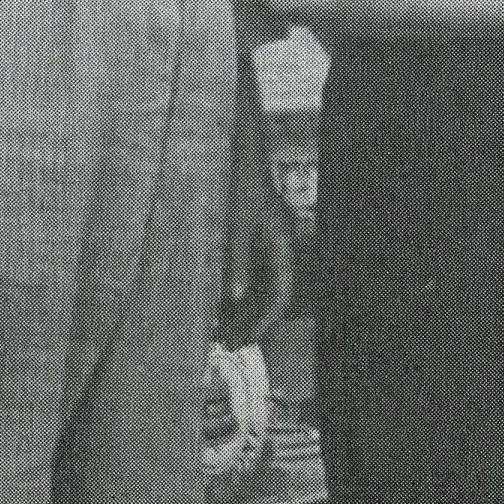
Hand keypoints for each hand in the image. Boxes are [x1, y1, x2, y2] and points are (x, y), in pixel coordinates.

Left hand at [223, 181, 295, 344]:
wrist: (242, 158)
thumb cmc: (241, 186)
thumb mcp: (236, 226)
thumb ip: (238, 263)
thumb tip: (236, 299)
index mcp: (283, 246)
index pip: (281, 294)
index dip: (266, 321)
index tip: (249, 341)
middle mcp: (280, 249)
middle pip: (271, 295)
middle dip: (252, 322)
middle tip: (230, 345)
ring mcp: (269, 246)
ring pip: (260, 287)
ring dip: (243, 310)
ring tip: (222, 334)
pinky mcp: (256, 242)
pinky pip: (250, 274)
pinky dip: (236, 293)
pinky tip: (220, 308)